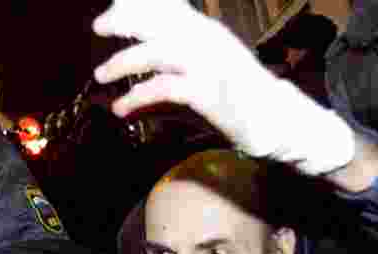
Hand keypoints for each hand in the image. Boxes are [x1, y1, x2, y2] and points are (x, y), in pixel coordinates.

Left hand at [92, 0, 355, 174]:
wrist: (278, 119)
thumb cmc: (240, 95)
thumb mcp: (209, 65)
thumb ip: (180, 55)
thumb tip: (148, 51)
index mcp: (206, 30)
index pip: (169, 6)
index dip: (139, 2)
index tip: (112, 6)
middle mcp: (207, 40)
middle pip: (159, 19)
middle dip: (126, 19)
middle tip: (100, 27)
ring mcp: (208, 64)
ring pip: (157, 51)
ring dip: (124, 61)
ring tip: (101, 74)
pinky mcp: (207, 92)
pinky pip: (164, 88)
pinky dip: (138, 97)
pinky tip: (121, 107)